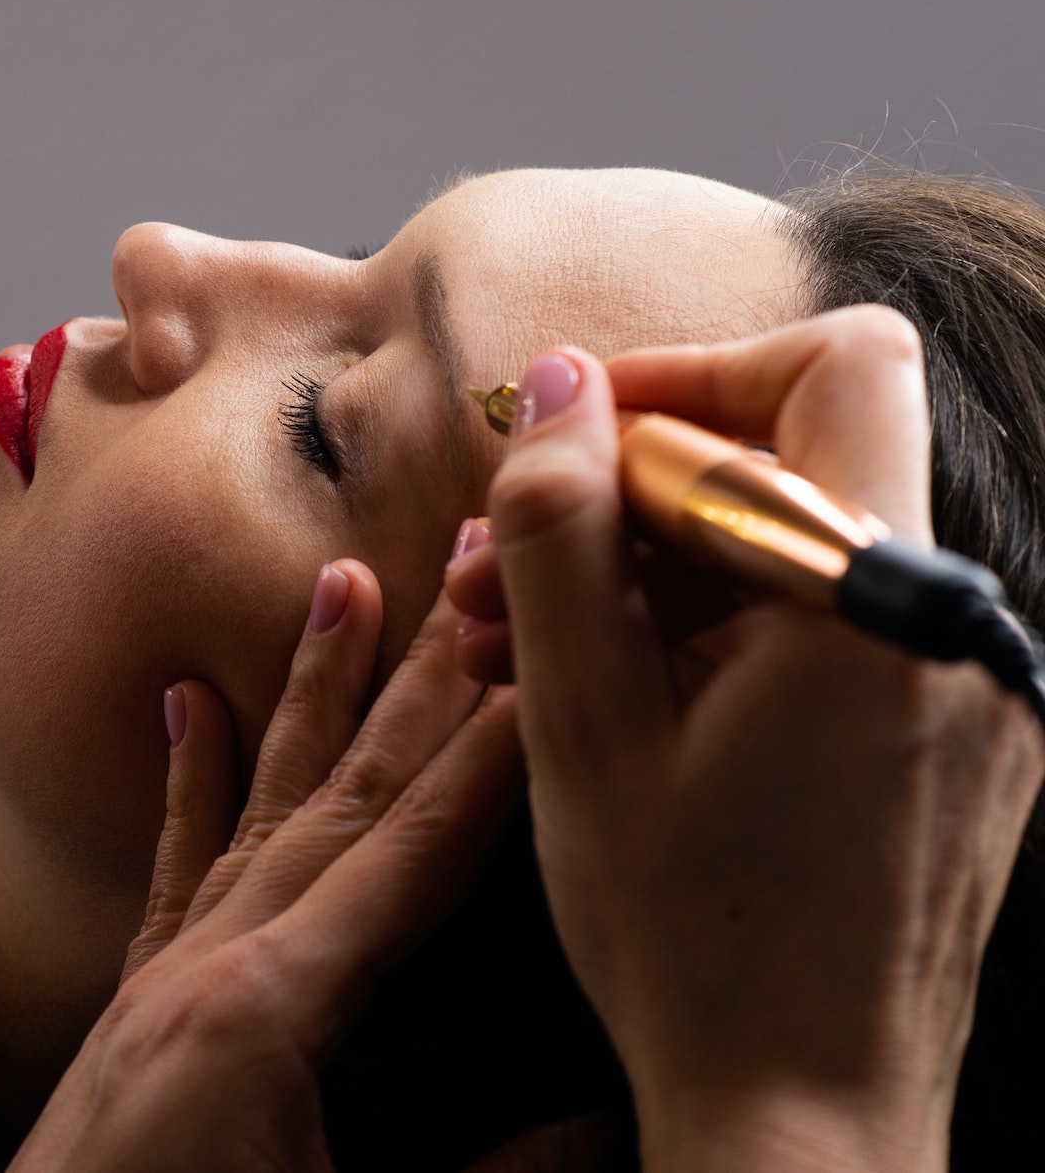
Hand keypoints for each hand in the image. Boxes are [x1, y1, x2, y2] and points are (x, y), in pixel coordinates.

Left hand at [14, 561, 521, 1172]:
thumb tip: (604, 1128)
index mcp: (271, 1011)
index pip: (415, 853)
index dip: (496, 756)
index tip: (554, 657)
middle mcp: (212, 960)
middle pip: (346, 794)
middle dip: (421, 681)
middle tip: (473, 565)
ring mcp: (164, 971)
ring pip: (262, 802)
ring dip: (312, 694)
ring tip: (344, 585)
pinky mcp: (135, 998)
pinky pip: (174, 864)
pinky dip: (192, 780)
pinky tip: (191, 702)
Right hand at [445, 308, 1044, 1172]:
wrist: (802, 1114)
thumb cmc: (690, 935)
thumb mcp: (581, 723)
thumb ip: (561, 535)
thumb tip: (559, 385)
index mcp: (876, 601)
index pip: (838, 366)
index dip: (698, 374)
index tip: (584, 438)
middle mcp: (951, 626)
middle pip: (798, 466)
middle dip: (631, 501)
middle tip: (501, 573)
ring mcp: (963, 691)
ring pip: (797, 559)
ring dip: (652, 580)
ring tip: (517, 652)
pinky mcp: (952, 747)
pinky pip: (827, 638)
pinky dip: (716, 644)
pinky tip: (606, 703)